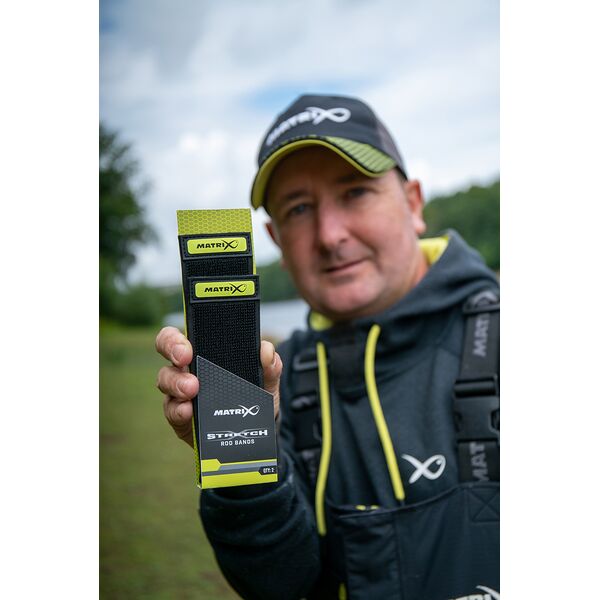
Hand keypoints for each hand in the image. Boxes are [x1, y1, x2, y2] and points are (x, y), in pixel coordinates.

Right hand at [155, 326, 281, 447]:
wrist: (258, 431)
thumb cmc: (255, 396)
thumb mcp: (267, 381)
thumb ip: (270, 364)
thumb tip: (266, 350)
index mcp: (206, 353)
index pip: (182, 336)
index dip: (177, 337)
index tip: (187, 345)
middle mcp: (188, 369)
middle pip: (166, 352)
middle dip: (172, 350)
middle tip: (185, 359)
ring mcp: (180, 393)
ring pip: (165, 381)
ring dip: (176, 383)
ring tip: (191, 390)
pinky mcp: (179, 417)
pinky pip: (171, 410)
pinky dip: (178, 410)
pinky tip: (187, 411)